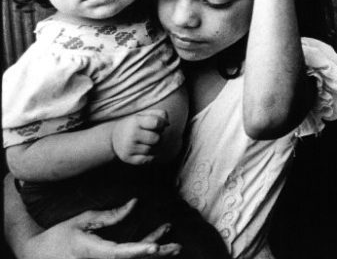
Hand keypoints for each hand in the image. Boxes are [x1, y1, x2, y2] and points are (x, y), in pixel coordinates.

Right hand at [16, 199, 179, 258]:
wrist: (39, 256)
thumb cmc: (59, 235)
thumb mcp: (83, 220)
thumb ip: (110, 216)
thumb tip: (135, 203)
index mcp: (93, 252)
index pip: (120, 253)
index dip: (140, 250)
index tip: (156, 248)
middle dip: (156, 254)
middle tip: (176, 247)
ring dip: (153, 252)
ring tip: (174, 245)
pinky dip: (142, 252)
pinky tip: (156, 243)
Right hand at [111, 110, 167, 164]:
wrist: (114, 136)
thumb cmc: (135, 124)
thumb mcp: (146, 115)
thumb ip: (160, 115)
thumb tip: (167, 124)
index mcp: (136, 121)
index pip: (157, 122)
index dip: (162, 124)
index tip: (158, 125)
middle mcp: (131, 134)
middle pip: (157, 139)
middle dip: (158, 137)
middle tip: (151, 134)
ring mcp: (128, 147)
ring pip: (152, 150)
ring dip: (154, 146)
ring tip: (146, 142)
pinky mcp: (127, 158)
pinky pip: (148, 160)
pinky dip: (150, 156)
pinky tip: (144, 150)